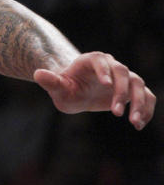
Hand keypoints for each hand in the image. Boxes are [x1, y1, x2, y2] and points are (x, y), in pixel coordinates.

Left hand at [34, 52, 155, 129]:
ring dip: (139, 103)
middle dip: (121, 93)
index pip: (101, 60)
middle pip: (123, 73)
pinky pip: (147, 96)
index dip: (105, 71)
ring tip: (134, 123)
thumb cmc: (65, 88)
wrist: (77, 92)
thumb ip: (50, 82)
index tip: (106, 86)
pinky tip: (140, 124)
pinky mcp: (132, 90)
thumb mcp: (57, 88)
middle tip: (115, 114)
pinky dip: (147, 109)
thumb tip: (37, 74)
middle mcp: (111, 65)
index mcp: (91, 60)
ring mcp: (124, 77)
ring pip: (138, 84)